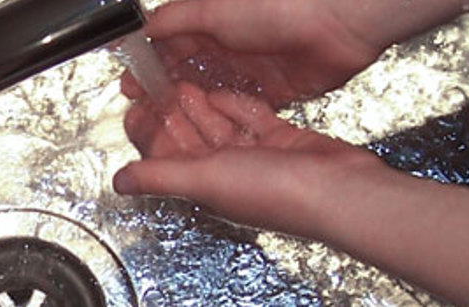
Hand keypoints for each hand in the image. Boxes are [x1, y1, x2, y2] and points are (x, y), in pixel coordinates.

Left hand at [114, 81, 387, 237]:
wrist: (337, 190)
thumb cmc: (278, 193)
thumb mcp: (205, 179)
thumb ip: (161, 177)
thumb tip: (121, 183)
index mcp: (208, 187)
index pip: (168, 160)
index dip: (152, 135)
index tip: (139, 109)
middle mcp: (230, 174)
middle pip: (192, 141)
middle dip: (174, 115)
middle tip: (158, 87)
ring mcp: (257, 157)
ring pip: (221, 128)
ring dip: (202, 107)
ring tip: (184, 84)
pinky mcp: (282, 141)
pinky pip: (252, 119)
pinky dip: (236, 105)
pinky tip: (223, 93)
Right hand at [133, 0, 385, 107]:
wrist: (336, 22)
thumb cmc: (277, 5)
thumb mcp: (213, 8)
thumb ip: (174, 21)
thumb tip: (140, 28)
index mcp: (211, 22)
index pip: (171, 47)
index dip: (150, 68)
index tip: (131, 88)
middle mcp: (230, 46)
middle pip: (191, 75)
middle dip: (168, 94)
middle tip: (146, 116)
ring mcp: (252, 70)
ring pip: (215, 95)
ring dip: (195, 110)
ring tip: (172, 130)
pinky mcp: (276, 91)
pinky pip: (245, 109)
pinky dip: (228, 119)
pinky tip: (212, 134)